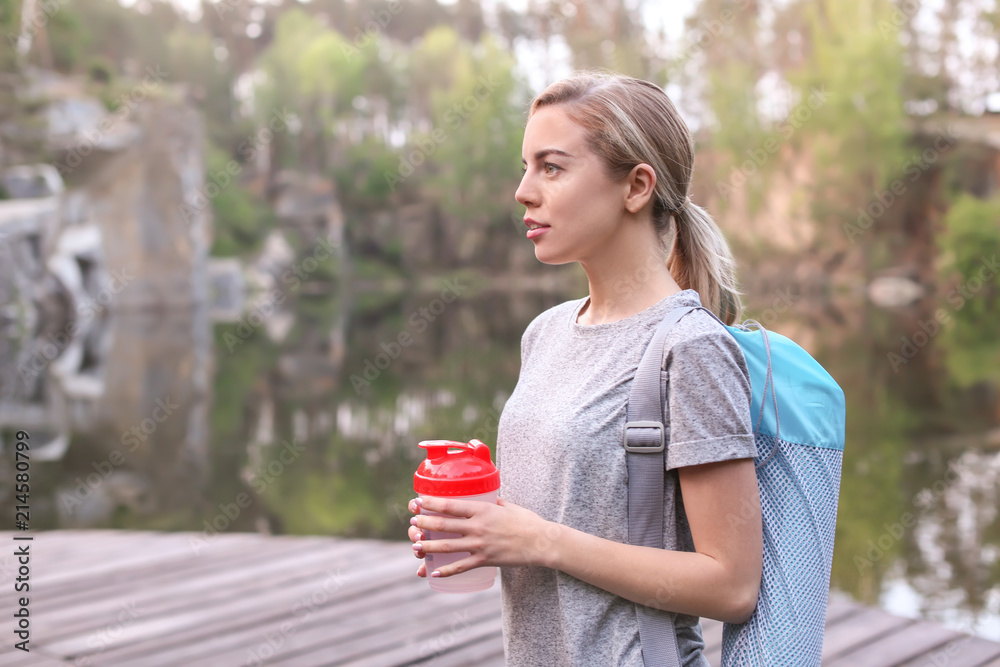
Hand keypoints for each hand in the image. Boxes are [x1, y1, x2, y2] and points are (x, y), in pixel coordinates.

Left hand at [407, 496, 560, 578]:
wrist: (541, 542)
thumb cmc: (527, 521)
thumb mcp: (509, 506)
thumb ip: (495, 502)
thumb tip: (488, 497)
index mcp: (482, 510)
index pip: (450, 505)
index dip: (431, 503)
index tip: (418, 501)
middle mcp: (478, 526)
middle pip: (444, 525)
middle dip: (424, 524)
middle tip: (412, 523)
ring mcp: (480, 544)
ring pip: (448, 546)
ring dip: (429, 547)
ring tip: (415, 546)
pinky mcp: (485, 560)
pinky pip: (462, 567)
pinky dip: (447, 571)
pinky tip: (434, 573)